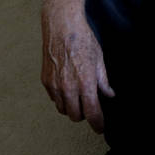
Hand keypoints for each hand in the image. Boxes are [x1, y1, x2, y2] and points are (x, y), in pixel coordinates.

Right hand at [41, 12, 114, 132]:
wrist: (62, 27)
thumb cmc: (82, 40)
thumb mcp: (99, 59)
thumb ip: (103, 81)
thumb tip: (109, 94)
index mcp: (85, 83)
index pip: (92, 113)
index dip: (97, 124)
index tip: (100, 128)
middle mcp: (69, 87)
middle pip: (75, 116)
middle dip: (84, 115)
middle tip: (89, 106)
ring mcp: (55, 85)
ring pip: (63, 110)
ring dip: (71, 107)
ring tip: (78, 95)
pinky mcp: (45, 81)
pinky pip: (54, 99)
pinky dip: (61, 98)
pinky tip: (67, 86)